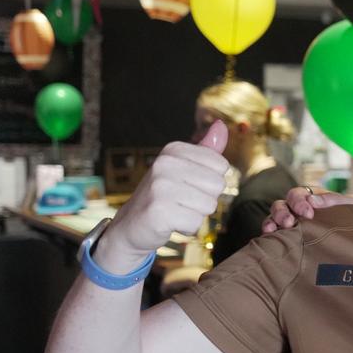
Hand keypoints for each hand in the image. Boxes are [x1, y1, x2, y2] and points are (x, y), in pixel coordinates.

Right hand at [98, 121, 229, 268]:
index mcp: (173, 150)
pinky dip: (187, 228)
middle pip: (218, 185)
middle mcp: (164, 163)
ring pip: (209, 206)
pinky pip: (195, 223)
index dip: (209, 182)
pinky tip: (169, 223)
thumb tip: (221, 124)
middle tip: (181, 201)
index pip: (221, 165)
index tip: (187, 185)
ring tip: (175, 211)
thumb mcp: (185, 167)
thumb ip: (206, 150)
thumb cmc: (163, 196)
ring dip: (196, 214)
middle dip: (205, 199)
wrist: (131, 226)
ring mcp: (159, 186)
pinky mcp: (158, 211)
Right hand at [261, 185, 352, 232]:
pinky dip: (269, 232)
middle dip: (282, 212)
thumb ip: (334, 200)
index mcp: (310, 196)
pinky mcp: (287, 235)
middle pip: (281, 204)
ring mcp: (289, 220)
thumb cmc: (350, 214)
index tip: (308, 214)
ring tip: (273, 229)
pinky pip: (273, 232)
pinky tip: (269, 236)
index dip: (300, 202)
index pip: (298, 194)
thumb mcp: (348, 204)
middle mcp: (296, 207)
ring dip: (272, 221)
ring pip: (274, 217)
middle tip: (288, 223)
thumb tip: (313, 201)